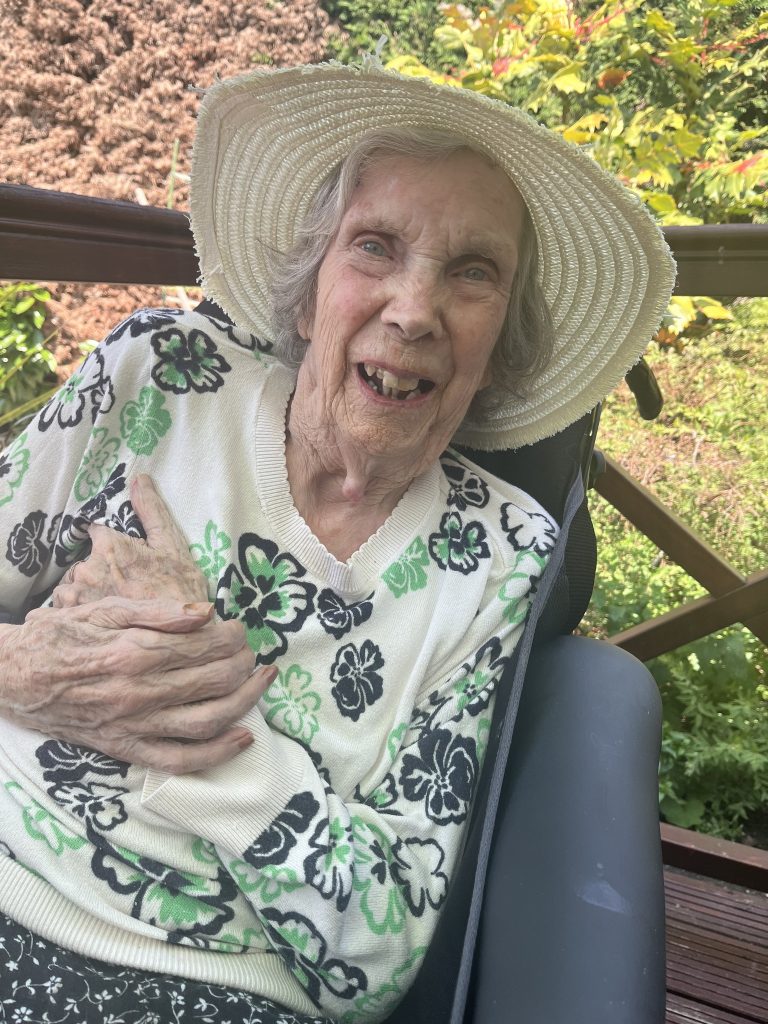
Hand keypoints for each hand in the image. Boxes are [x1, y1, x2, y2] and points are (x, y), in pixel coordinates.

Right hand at [0, 597, 274, 772]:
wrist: (11, 677)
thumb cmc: (58, 636)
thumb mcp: (102, 609)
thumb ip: (156, 611)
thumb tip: (205, 613)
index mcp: (134, 651)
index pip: (203, 645)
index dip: (231, 636)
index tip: (240, 628)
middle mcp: (138, 691)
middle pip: (213, 680)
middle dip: (243, 663)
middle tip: (252, 651)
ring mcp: (133, 725)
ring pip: (206, 720)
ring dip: (244, 702)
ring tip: (261, 683)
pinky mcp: (125, 748)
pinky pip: (178, 761)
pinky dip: (216, 754)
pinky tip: (243, 736)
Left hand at [53, 474, 207, 606]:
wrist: (178, 637)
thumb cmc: (179, 592)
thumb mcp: (173, 547)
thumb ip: (151, 511)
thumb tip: (139, 478)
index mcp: (110, 545)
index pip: (94, 532)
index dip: (108, 546)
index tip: (121, 561)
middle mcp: (87, 567)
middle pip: (83, 562)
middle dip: (98, 572)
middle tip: (123, 589)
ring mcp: (76, 595)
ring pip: (72, 586)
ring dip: (86, 593)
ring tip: (113, 607)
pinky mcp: (72, 619)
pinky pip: (65, 609)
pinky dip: (79, 613)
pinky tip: (102, 620)